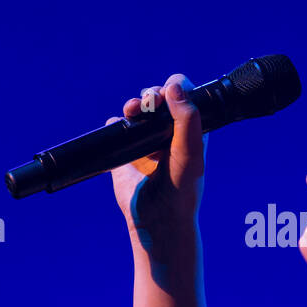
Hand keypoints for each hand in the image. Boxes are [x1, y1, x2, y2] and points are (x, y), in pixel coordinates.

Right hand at [107, 74, 207, 249]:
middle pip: (158, 98)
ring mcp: (146, 142)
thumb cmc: (181, 189)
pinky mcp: (125, 152)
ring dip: (133, 104)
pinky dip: (115, 123)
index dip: (175, 88)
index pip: (184, 96)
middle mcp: (168, 133)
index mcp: (190, 131)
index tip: (167, 94)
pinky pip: (116, 127)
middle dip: (151, 94)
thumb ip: (187, 120)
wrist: (157, 219)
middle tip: (148, 102)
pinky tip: (120, 129)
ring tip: (132, 110)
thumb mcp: (190, 153)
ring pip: (137, 110)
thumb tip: (174, 86)